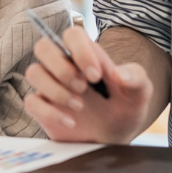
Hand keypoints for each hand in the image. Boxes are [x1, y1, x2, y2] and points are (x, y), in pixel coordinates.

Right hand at [24, 26, 153, 143]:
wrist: (117, 137)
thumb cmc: (125, 107)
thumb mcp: (140, 92)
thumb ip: (135, 77)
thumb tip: (120, 74)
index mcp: (84, 53)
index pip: (71, 35)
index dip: (80, 51)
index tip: (97, 75)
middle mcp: (62, 65)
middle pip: (43, 47)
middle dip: (62, 68)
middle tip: (83, 87)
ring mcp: (49, 85)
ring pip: (34, 72)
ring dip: (56, 90)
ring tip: (79, 106)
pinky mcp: (42, 108)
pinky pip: (31, 102)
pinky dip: (50, 113)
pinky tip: (71, 122)